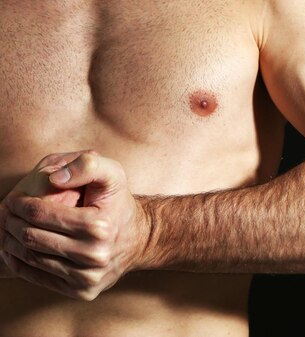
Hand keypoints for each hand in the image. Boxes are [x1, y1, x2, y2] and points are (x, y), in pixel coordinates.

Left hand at [0, 151, 147, 299]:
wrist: (139, 238)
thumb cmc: (118, 203)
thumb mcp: (112, 174)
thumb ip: (87, 165)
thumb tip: (54, 178)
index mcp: (98, 225)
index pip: (40, 213)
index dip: (20, 204)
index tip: (13, 199)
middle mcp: (94, 254)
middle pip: (32, 237)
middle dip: (10, 223)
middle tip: (5, 213)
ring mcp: (87, 276)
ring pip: (31, 258)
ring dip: (11, 242)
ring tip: (7, 229)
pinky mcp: (82, 290)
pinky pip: (39, 278)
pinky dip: (20, 263)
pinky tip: (15, 249)